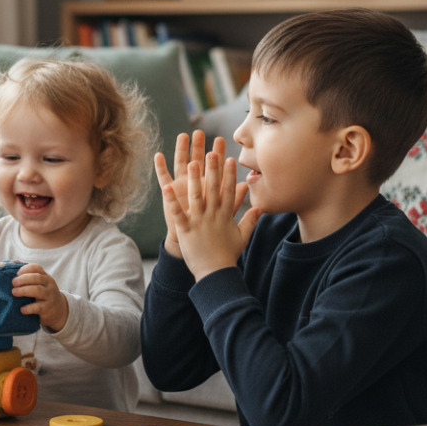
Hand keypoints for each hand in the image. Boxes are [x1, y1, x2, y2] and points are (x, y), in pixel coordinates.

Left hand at [12, 263, 68, 330]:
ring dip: (24, 290)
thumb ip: (28, 274)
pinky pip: (38, 307)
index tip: (17, 273)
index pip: (36, 268)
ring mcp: (50, 296)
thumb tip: (14, 261)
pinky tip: (22, 310)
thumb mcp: (40, 284)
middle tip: (13, 283)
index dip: (25, 269)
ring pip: (37, 290)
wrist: (59, 310)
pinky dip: (29, 308)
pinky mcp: (48, 308)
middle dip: (23, 279)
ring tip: (14, 292)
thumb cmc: (43, 295)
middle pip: (37, 278)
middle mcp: (49, 285)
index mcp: (45, 277)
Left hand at [162, 141, 261, 280]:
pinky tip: (166, 188)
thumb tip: (259, 208)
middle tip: (212, 151)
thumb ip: (250, 220)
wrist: (216, 274)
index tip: (229, 158)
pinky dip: (172, 201)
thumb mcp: (242, 236)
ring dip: (194, 179)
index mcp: (225, 216)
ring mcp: (199, 222)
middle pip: (213, 189)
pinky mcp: (186, 230)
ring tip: (192, 162)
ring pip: (196, 196)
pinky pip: (178, 213)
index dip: (228, 174)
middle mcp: (213, 216)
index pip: (228, 191)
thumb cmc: (227, 255)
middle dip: (213, 170)